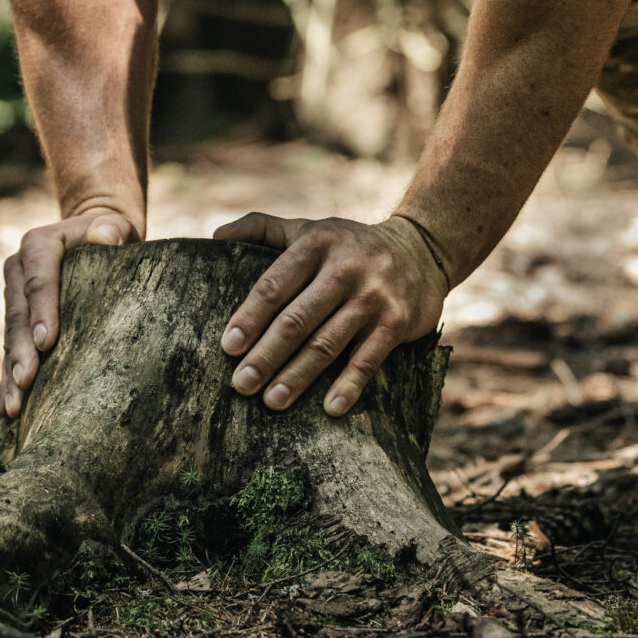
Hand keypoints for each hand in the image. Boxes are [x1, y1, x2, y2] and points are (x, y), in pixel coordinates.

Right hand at [1, 209, 137, 416]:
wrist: (94, 240)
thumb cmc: (112, 237)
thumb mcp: (117, 227)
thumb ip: (113, 228)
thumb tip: (105, 236)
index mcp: (39, 245)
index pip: (39, 278)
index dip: (41, 309)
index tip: (47, 343)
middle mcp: (18, 270)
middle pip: (18, 313)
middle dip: (21, 350)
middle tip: (27, 381)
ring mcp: (13, 297)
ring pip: (10, 337)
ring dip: (10, 372)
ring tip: (13, 406)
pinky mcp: (16, 320)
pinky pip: (9, 351)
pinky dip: (6, 379)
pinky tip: (5, 407)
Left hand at [212, 214, 450, 416]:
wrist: (421, 250)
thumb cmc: (348, 246)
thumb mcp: (309, 229)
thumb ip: (263, 229)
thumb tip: (216, 235)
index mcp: (316, 244)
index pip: (275, 284)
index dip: (250, 317)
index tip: (228, 347)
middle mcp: (345, 268)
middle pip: (297, 319)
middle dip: (266, 355)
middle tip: (241, 385)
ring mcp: (373, 296)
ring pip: (328, 343)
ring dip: (298, 375)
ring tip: (272, 401)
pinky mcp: (397, 321)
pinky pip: (368, 359)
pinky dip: (349, 385)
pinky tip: (330, 409)